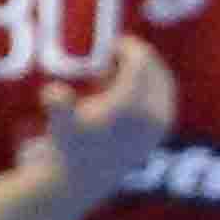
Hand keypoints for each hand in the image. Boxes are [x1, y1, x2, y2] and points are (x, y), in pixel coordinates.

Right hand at [32, 33, 176, 197]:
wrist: (87, 176)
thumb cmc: (70, 143)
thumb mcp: (61, 122)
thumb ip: (59, 104)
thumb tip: (54, 91)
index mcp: (132, 104)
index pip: (140, 59)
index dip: (126, 46)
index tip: (108, 43)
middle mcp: (154, 112)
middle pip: (154, 66)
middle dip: (135, 56)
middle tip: (111, 56)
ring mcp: (163, 120)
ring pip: (161, 79)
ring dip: (143, 70)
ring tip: (114, 75)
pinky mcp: (165, 127)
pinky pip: (165, 92)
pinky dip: (150, 84)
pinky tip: (125, 89)